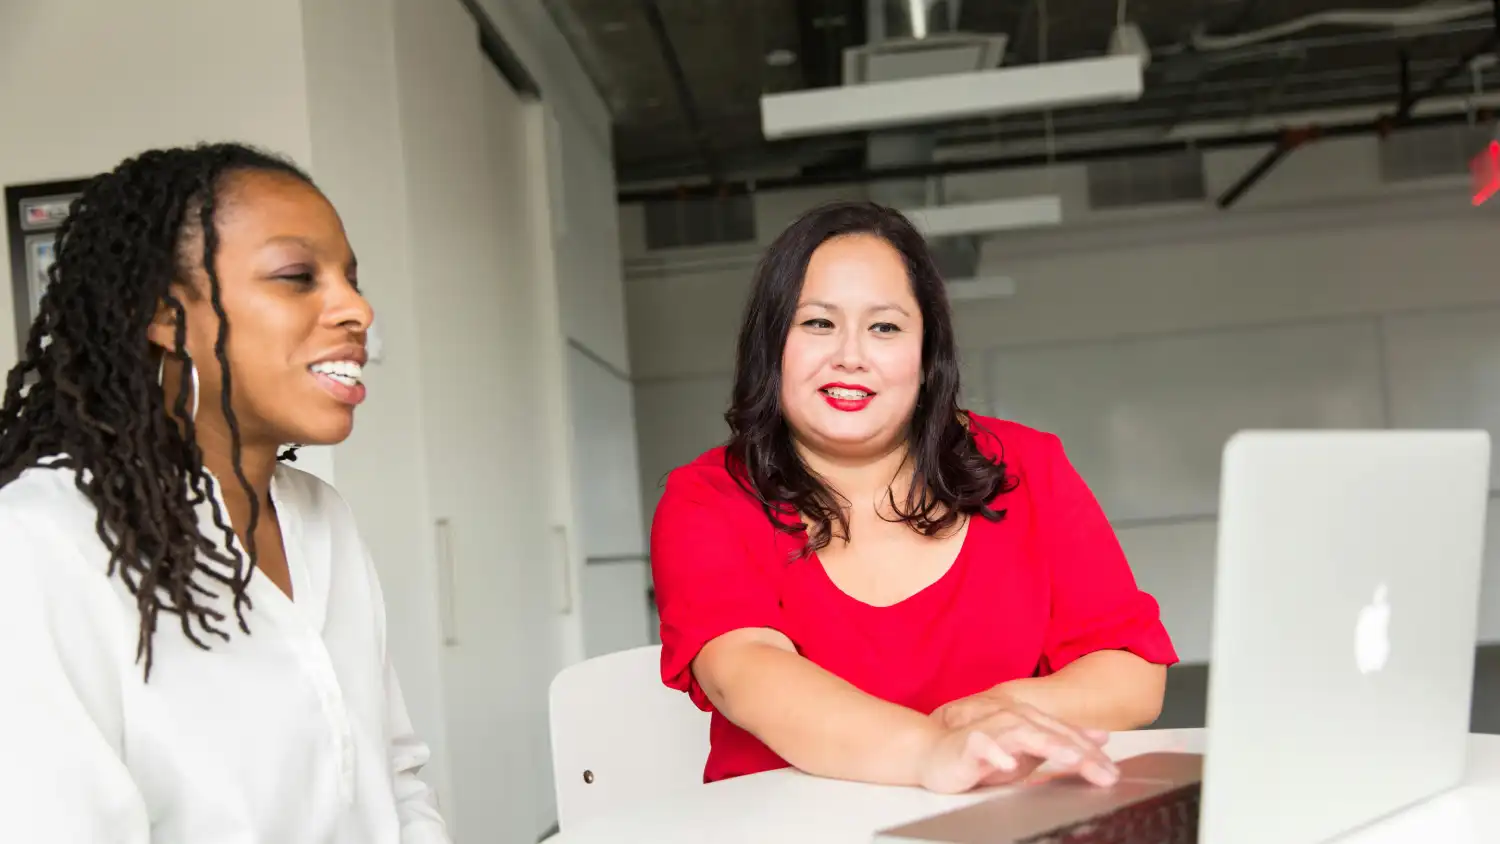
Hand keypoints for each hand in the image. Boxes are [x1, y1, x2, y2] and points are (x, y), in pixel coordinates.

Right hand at [916, 696, 1118, 794]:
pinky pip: (984, 746)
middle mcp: (1014, 719)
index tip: (1113, 773)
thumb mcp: (1029, 752)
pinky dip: (997, 754)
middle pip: (1052, 734)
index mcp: (1032, 721)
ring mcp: (991, 729)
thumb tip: (1100, 738)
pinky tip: (1009, 766)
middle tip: (1104, 772)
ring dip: (1047, 744)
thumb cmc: (983, 753)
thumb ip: (1062, 742)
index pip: (1067, 735)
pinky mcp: (969, 742)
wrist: (935, 752)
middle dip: (1081, 753)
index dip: (1092, 754)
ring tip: (1069, 757)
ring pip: (1023, 734)